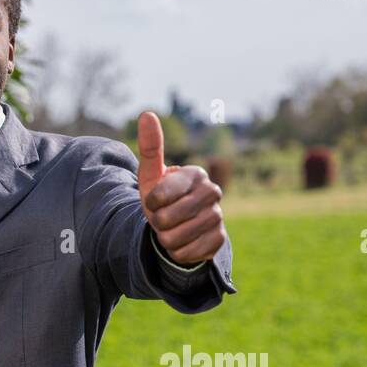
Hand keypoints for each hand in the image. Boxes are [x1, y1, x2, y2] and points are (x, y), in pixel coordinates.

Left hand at [136, 111, 226, 265]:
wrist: (178, 225)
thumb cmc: (162, 197)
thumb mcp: (151, 174)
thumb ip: (150, 146)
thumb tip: (147, 113)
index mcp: (195, 174)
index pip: (159, 195)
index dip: (150, 203)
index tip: (154, 200)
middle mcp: (212, 192)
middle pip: (165, 219)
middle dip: (156, 222)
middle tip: (163, 217)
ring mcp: (219, 216)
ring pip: (174, 238)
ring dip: (165, 238)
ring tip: (172, 229)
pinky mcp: (220, 239)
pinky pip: (186, 253)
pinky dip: (177, 251)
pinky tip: (183, 241)